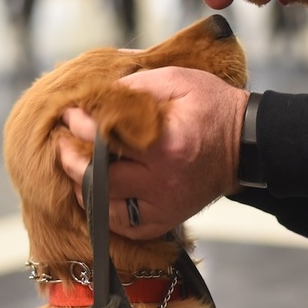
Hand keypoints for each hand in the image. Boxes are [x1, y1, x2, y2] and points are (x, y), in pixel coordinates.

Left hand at [58, 66, 249, 239]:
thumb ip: (136, 84)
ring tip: (76, 168)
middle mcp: (163, 181)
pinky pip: (126, 226)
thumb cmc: (211, 107)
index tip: (69, 113)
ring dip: (84, 188)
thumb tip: (98, 90)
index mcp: (165, 144)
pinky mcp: (167, 219)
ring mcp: (165, 205)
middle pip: (100, 179)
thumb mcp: (177, 81)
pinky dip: (105, 212)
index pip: (108, 139)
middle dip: (72, 160)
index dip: (81, 125)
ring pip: (107, 209)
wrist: (246, 145)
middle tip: (61, 144)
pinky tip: (97, 193)